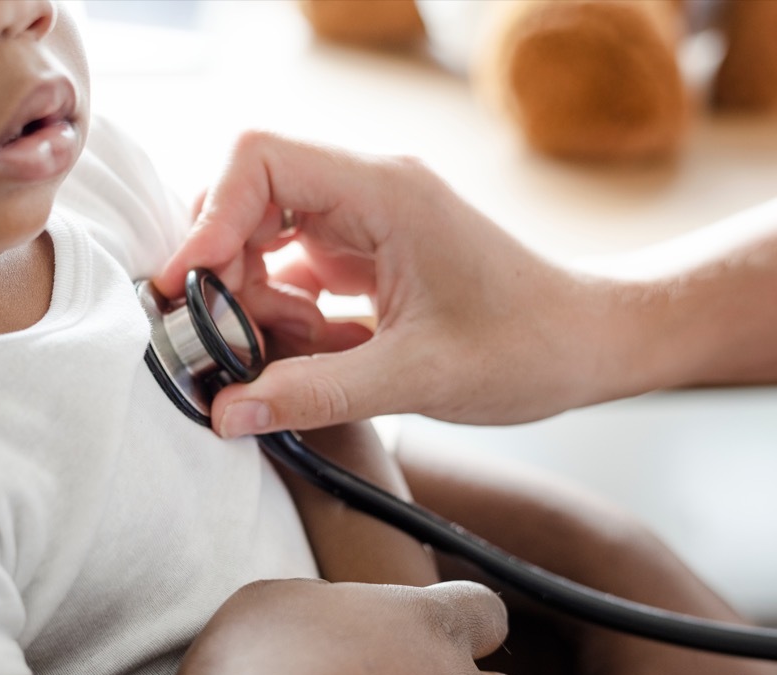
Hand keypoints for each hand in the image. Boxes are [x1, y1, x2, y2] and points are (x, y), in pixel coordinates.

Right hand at [157, 130, 612, 435]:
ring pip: (262, 239)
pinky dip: (283, 314)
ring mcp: (362, 224)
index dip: (209, 217)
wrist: (588, 344)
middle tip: (232, 340)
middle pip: (247, 199)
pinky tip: (320, 352)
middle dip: (226, 270)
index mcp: (383, 193)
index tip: (188, 286)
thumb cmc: (528, 346)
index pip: (260, 160)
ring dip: (256, 300)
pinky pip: (290, 270)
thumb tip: (226, 412)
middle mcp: (366, 193)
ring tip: (298, 354)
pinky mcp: (363, 256)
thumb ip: (315, 393)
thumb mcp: (417, 378)